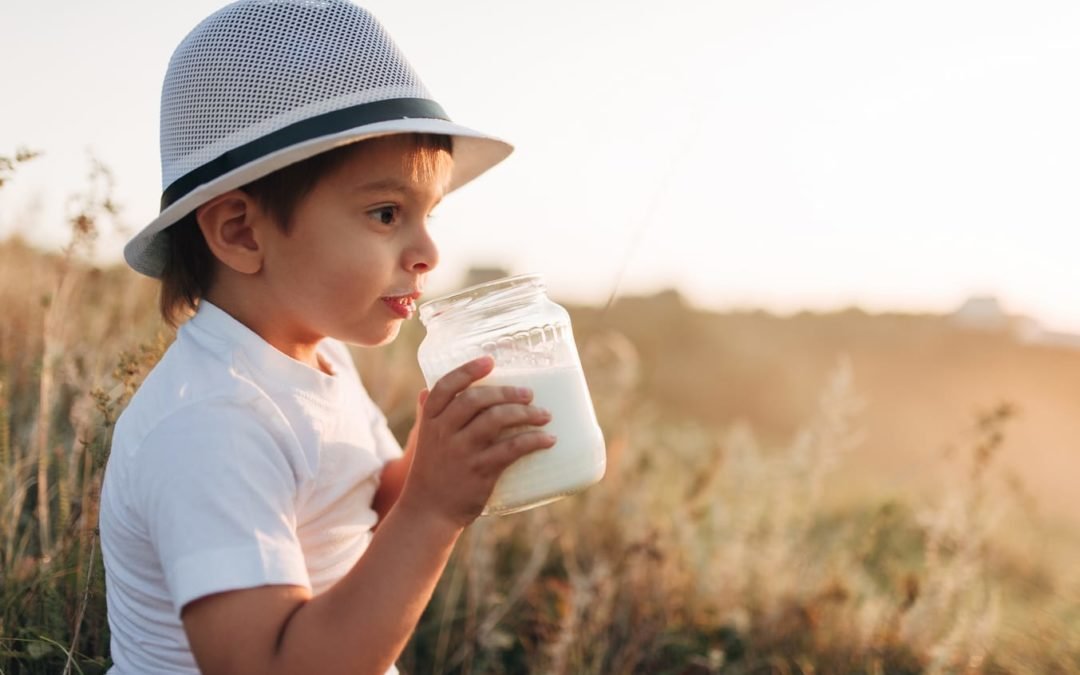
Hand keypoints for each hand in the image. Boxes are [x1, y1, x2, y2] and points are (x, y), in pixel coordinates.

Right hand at [398, 356, 555, 527]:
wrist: (428, 512)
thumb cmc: (431, 471)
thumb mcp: (423, 439)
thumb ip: (428, 414)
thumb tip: (428, 389)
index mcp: (430, 420)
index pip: (445, 387)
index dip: (468, 371)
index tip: (490, 361)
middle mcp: (443, 433)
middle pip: (475, 400)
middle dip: (506, 392)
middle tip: (529, 394)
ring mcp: (462, 452)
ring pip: (496, 421)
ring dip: (525, 414)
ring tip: (544, 415)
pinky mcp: (480, 472)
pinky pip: (511, 449)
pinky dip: (533, 441)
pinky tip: (548, 440)